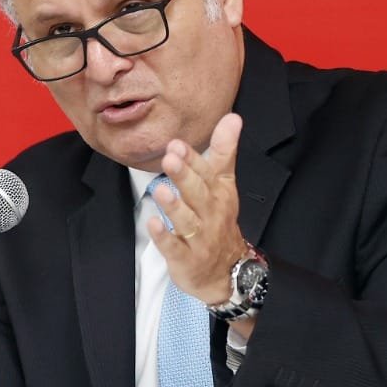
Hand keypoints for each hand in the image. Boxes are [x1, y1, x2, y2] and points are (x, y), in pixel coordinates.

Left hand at [147, 112, 249, 306]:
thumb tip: (233, 117)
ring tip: (160, 190)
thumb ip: (224, 150)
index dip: (193, 159)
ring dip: (174, 205)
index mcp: (219, 193)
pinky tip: (153, 224)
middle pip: (198, 193)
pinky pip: (174, 247)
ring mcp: (199, 238)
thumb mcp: (224, 184)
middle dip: (184, 176)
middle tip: (170, 157)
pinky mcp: (186, 258)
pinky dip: (164, 237)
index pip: (207, 173)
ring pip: (186, 220)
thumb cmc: (219, 219)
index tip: (177, 143)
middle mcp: (211, 214)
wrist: (228, 270)